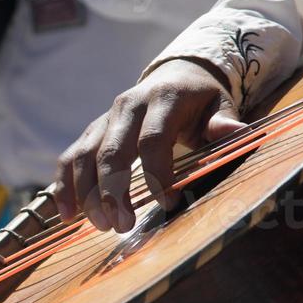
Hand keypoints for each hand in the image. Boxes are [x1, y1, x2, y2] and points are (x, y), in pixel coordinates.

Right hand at [54, 60, 247, 231]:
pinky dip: (65, 186)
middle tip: (121, 225)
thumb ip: (224, 122)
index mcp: (162, 99)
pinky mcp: (92, 132)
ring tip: (100, 226)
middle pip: (112, 150)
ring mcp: (105, 119)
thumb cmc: (201, 101)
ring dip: (87, 193)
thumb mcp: (219, 106)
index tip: (168, 204)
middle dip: (113, 191)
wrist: (175, 77)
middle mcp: (127, 106)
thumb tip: (237, 133)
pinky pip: (69, 158)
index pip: (153, 139)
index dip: (157, 172)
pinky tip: (67, 215)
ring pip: (85, 156)